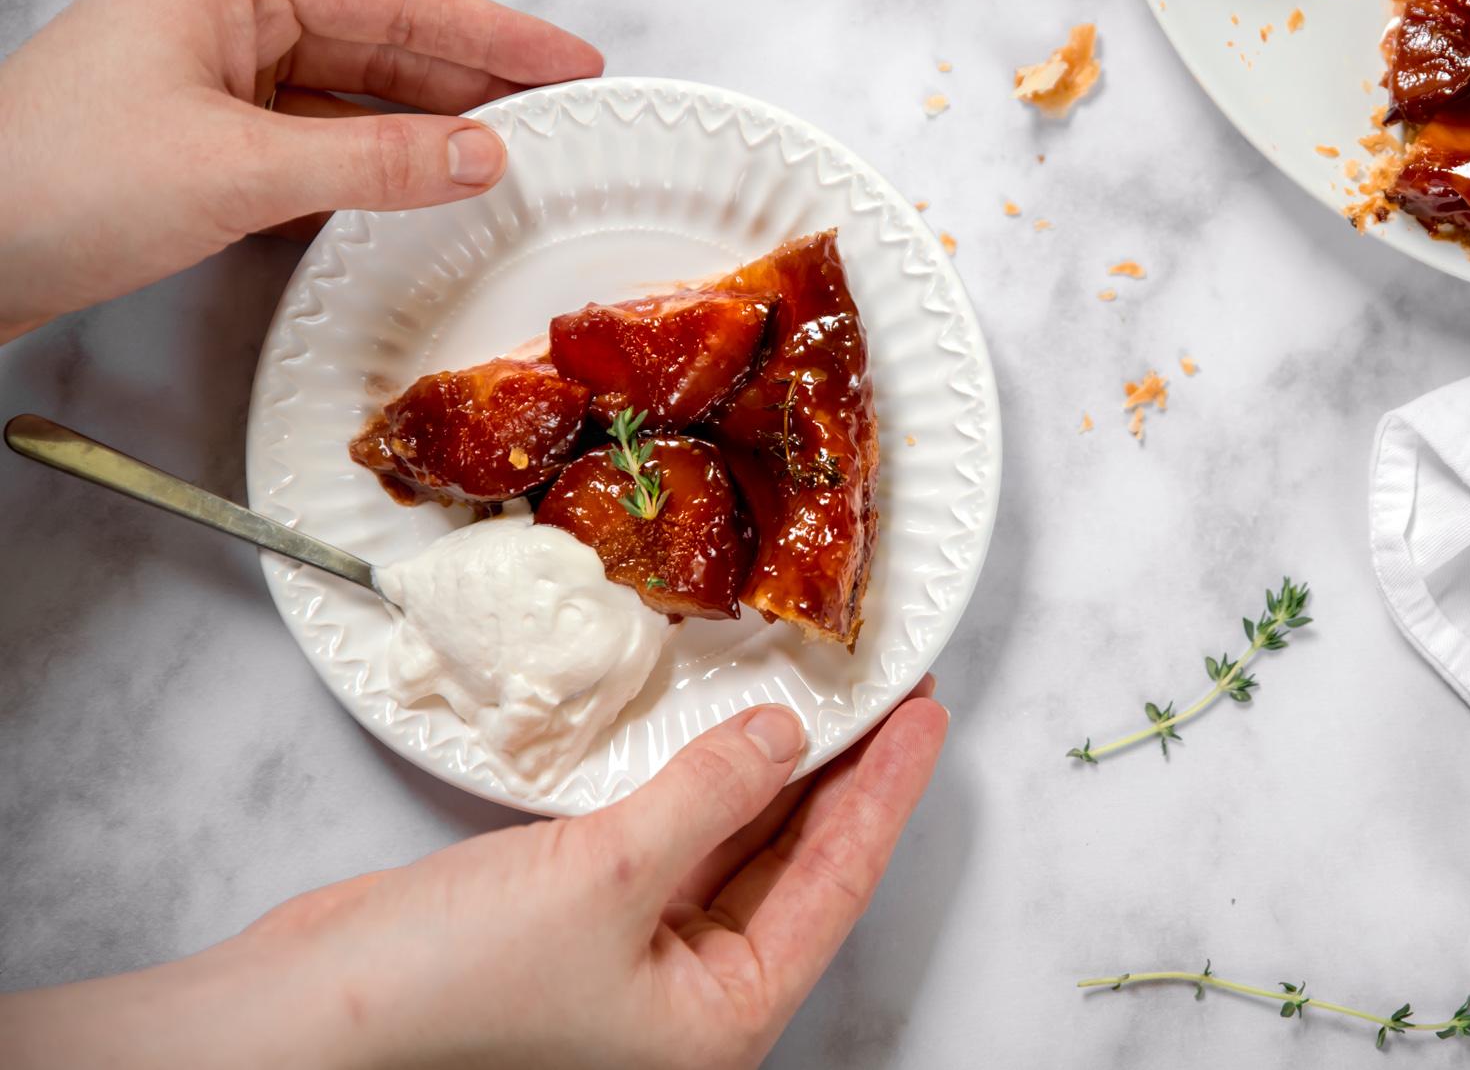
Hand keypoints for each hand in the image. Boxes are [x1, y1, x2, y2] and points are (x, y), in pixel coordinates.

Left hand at [0, 0, 602, 341]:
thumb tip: (484, 154)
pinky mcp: (207, 142)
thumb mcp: (237, 169)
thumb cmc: (54, 182)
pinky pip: (321, 141)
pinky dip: (379, 165)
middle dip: (477, 79)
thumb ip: (375, 159)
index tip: (573, 62)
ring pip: (356, 95)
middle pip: (385, 41)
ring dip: (432, 128)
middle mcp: (228, 14)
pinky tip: (430, 188)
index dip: (498, 33)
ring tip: (518, 155)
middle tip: (568, 113)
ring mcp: (216, 78)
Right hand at [0, 685, 948, 1068]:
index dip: (889, 792)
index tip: (927, 715)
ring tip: (828, 691)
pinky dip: (706, 779)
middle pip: (801, 865)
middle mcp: (694, 995)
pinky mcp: (586, 915)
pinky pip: (677, 834)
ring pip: (741, 845)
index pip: (839, 884)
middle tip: (891, 689)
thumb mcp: (609, 878)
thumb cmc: (451, 987)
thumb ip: (711, 796)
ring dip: (778, 770)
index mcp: (723, 1016)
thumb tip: (788, 737)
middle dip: (846, 776)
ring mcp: (640, 957)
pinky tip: (732, 726)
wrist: (306, 1014)